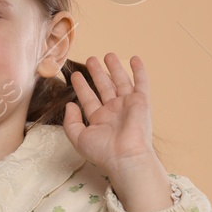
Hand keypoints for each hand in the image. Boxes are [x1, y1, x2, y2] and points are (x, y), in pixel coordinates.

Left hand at [62, 52, 158, 176]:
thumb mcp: (78, 137)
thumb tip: (70, 104)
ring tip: (108, 55)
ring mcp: (128, 105)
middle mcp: (114, 111)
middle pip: (104, 87)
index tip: (75, 75)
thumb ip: (71, 121)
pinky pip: (141, 83)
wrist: (125, 156)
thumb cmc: (102, 151)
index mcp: (100, 119)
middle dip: (97, 73)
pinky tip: (134, 59)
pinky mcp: (141, 102)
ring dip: (115, 68)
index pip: (88, 99)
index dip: (81, 87)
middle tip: (91, 59)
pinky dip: (139, 71)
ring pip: (120, 82)